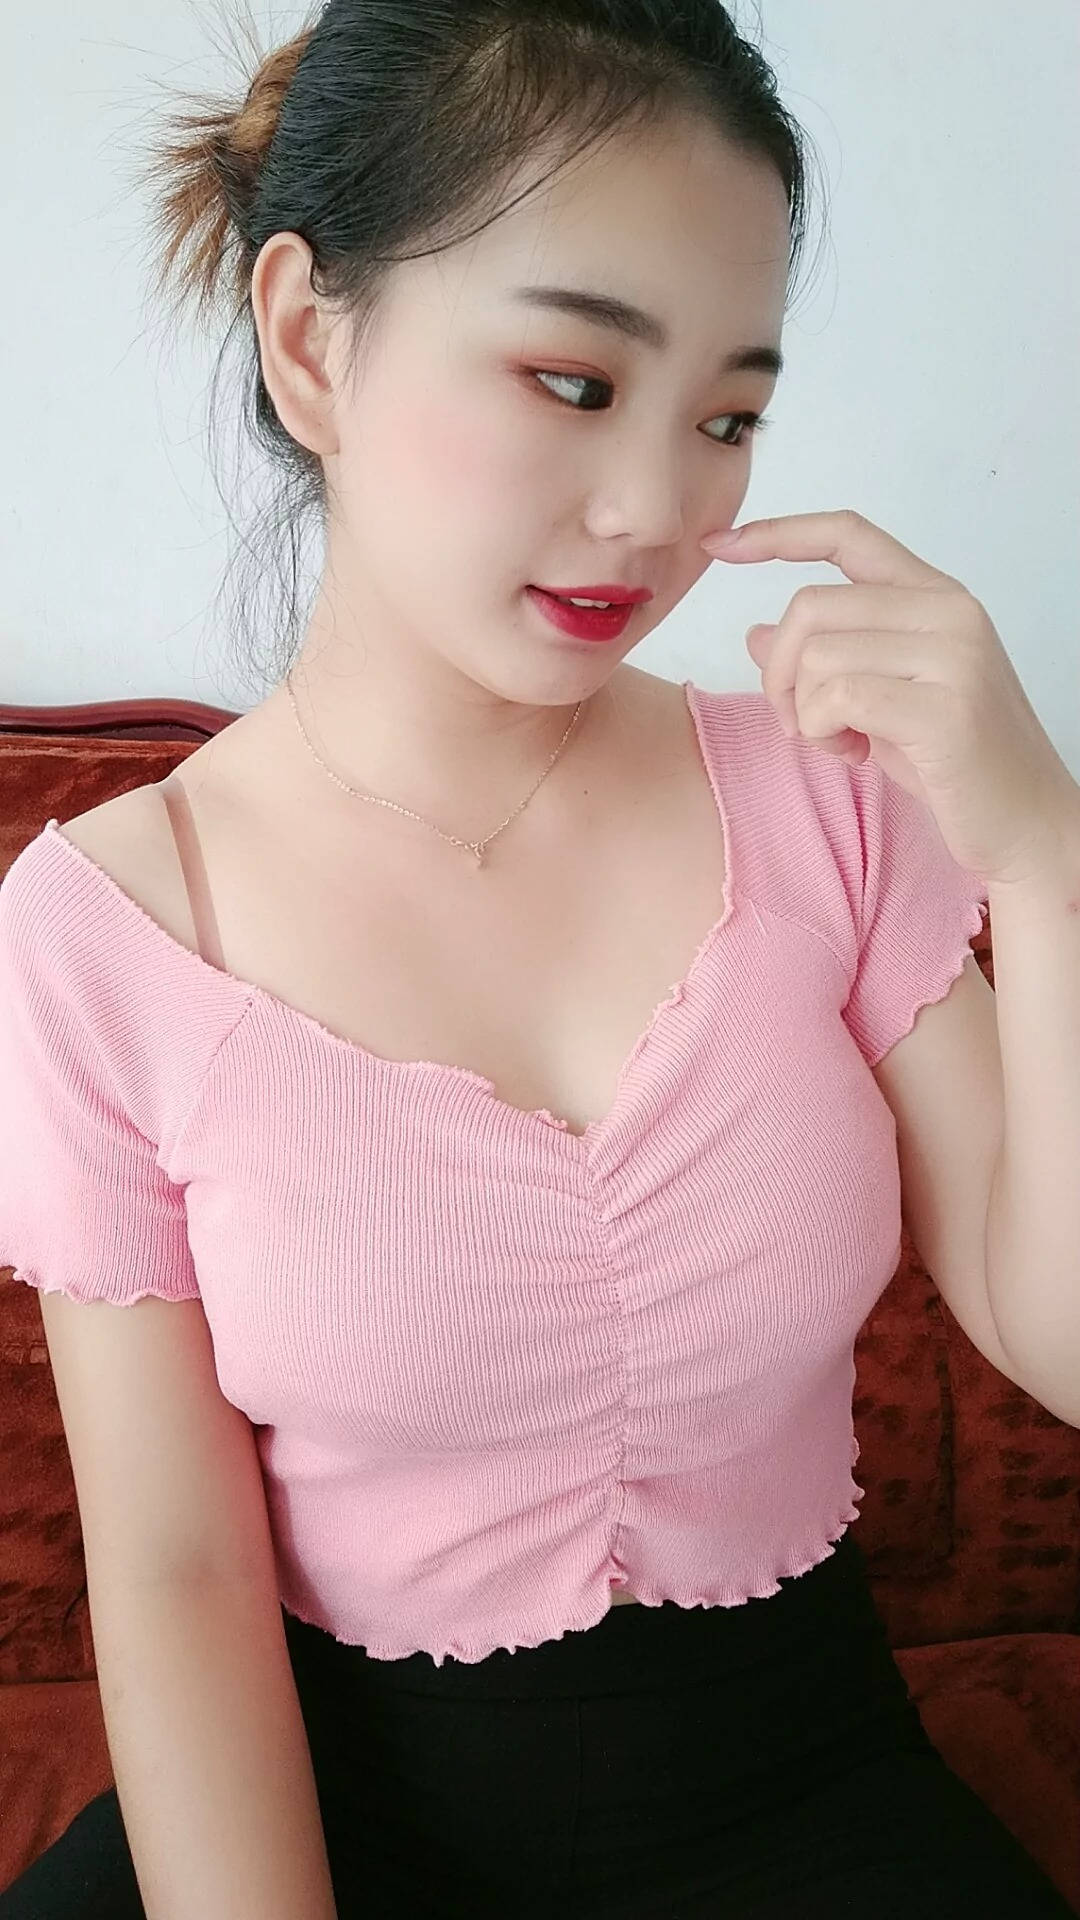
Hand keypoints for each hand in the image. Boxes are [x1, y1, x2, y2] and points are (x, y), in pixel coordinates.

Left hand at [701, 509, 1079, 886]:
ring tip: (839, 743)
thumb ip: (828, 659)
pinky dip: (821, 732)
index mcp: (936, 597)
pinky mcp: (944, 709)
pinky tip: (854, 754)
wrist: (1026, 822)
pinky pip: (836, 698)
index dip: (777, 533)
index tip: (719, 545)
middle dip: (778, 673)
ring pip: (816, 656)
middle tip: (798, 723)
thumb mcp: (878, 701)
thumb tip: (756, 634)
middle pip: (810, 606)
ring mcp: (953, 657)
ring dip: (802, 713)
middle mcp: (950, 612)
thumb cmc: (954, 763)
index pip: (848, 534)